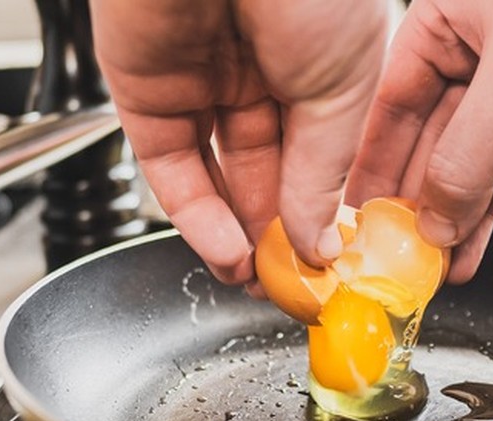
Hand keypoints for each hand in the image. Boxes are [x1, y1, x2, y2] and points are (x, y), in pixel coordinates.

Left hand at [90, 0, 387, 285]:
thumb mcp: (345, 87)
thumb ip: (325, 171)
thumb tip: (320, 240)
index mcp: (322, 64)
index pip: (322, 158)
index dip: (327, 215)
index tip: (335, 265)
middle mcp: (263, 75)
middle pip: (270, 176)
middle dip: (281, 235)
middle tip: (295, 284)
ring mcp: (203, 84)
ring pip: (220, 180)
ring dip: (240, 237)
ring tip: (261, 281)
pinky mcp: (148, 95)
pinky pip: (171, 170)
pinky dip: (197, 218)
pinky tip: (229, 252)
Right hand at [345, 0, 492, 283]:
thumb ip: (468, 154)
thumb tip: (434, 221)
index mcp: (452, 19)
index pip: (396, 106)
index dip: (378, 168)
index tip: (364, 223)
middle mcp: (491, 45)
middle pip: (446, 140)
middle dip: (435, 204)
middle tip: (417, 261)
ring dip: (481, 216)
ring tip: (462, 268)